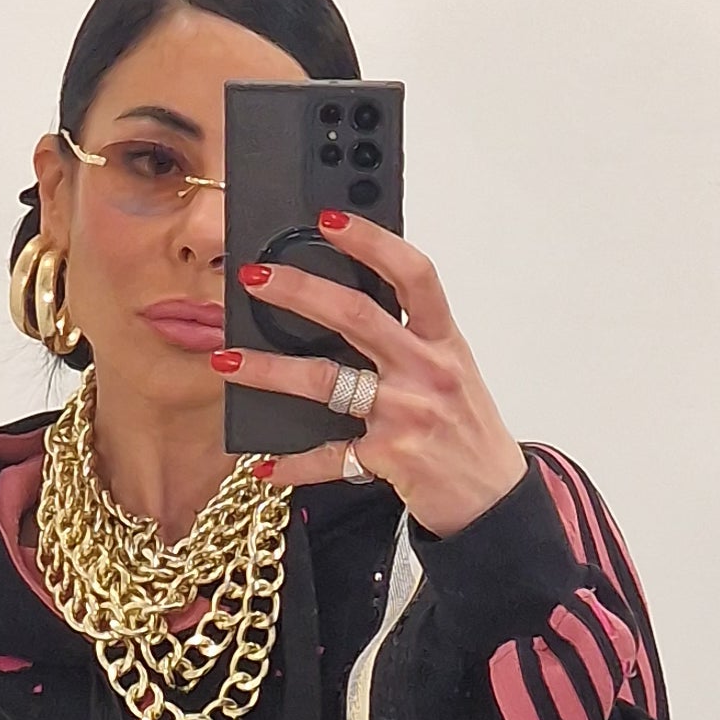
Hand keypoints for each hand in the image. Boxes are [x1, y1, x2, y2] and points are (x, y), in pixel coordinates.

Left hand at [216, 218, 529, 538]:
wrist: (493, 500)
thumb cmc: (466, 429)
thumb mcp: (451, 370)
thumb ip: (409, 338)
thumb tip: (344, 303)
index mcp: (443, 339)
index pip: (412, 274)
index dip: (371, 241)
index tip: (329, 219)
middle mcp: (426, 370)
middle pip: (356, 315)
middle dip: (298, 291)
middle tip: (254, 277)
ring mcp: (406, 414)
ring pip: (326, 381)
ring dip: (268, 370)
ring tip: (226, 361)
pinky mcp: (388, 458)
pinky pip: (328, 456)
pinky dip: (292, 463)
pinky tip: (262, 463)